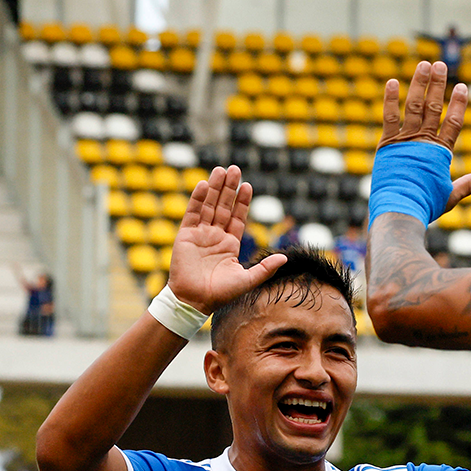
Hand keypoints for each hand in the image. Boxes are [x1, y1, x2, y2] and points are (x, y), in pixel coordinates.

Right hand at [168, 166, 286, 313]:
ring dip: (215, 188)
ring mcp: (200, 234)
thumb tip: (285, 258)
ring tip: (221, 170)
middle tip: (234, 169)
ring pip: (209, 206)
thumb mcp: (247, 280)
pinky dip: (198, 199)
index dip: (242, 202)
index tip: (247, 185)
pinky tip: (205, 185)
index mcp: (230, 244)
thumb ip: (265, 269)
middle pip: (224, 207)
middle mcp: (215, 236)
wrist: (194, 301)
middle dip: (229, 188)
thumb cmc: (220, 294)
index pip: (238, 218)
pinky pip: (193, 213)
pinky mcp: (186, 235)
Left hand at [379, 60, 470, 212]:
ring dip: (419, 84)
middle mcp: (424, 141)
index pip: (453, 122)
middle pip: (433, 107)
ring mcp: (405, 140)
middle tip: (440, 64)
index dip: (458, 103)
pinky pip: (389, 117)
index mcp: (441, 152)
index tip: (462, 86)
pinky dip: (390, 99)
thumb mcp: (450, 197)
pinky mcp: (387, 144)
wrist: (400, 209)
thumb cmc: (425, 205)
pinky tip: (391, 82)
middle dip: (438, 84)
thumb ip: (467, 185)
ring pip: (414, 106)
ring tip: (424, 65)